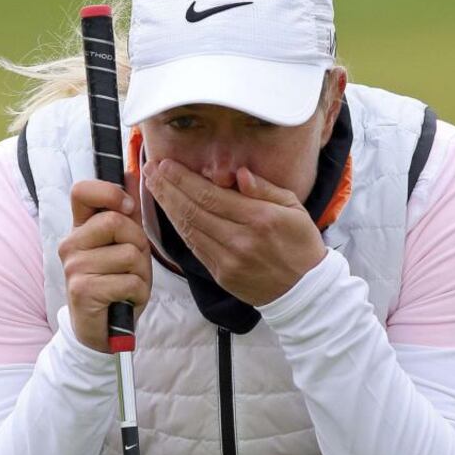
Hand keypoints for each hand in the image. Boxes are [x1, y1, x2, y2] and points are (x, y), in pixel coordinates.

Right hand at [58, 174, 151, 352]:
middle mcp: (71, 244)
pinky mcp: (81, 290)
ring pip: (128, 254)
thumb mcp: (127, 243)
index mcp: (80, 228)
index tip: (127, 208)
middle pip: (116, 221)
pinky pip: (128, 280)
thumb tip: (133, 172)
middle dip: (138, 244)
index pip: (82, 191)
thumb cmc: (117, 283)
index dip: (109, 192)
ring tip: (129, 284)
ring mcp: (73, 267)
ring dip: (141, 273)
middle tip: (133, 264)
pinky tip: (126, 300)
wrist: (105, 330)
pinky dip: (138, 292)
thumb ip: (128, 211)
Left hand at [143, 159, 326, 305]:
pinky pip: (194, 247)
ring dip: (167, 206)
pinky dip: (179, 227)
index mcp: (259, 219)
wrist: (305, 289)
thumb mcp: (294, 207)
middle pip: (193, 210)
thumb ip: (265, 189)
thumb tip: (239, 174)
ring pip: (189, 229)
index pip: (211, 196)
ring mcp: (228, 260)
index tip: (166, 164)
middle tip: (150, 169)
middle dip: (168, 188)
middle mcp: (240, 240)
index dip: (184, 179)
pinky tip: (169, 211)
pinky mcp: (221, 274)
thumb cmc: (301, 243)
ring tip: (152, 186)